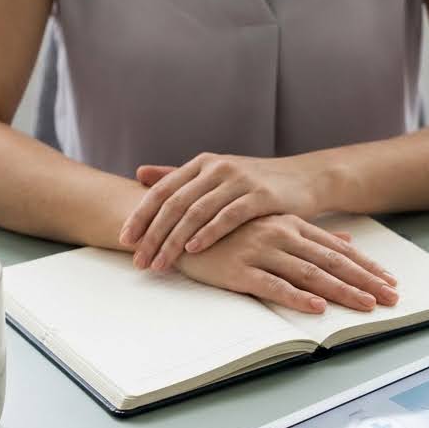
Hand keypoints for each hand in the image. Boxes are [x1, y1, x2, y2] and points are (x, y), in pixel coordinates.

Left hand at [119, 153, 320, 270]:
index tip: (124, 240)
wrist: (304, 178)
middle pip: (174, 204)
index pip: (162, 190)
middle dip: (152, 235)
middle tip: (138, 260)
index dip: (140, 215)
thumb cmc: (255, 183)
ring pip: (196, 212)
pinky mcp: (260, 195)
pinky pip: (227, 216)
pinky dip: (208, 233)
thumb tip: (140, 173)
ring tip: (160, 263)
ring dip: (174, 240)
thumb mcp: (216, 175)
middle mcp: (216, 168)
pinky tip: (193, 250)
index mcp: (201, 164)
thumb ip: (178, 176)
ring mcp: (238, 180)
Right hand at [173, 214, 397, 313]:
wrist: (175, 223)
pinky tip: (317, 306)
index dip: (365, 266)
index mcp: (290, 224)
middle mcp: (280, 234)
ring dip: (341, 291)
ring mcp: (260, 251)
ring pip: (310, 273)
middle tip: (392, 298)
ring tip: (366, 306)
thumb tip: (345, 239)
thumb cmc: (227, 228)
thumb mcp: (272, 224)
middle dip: (365, 281)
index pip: (337, 248)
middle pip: (332, 261)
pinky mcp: (238, 270)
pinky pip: (272, 285)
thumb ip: (309, 233)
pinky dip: (296, 296)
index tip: (389, 281)